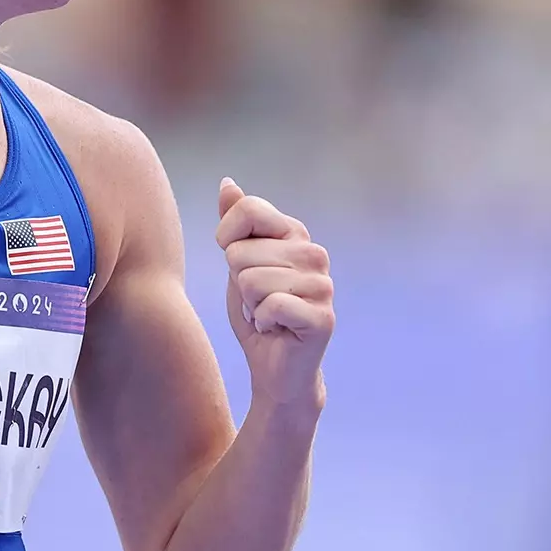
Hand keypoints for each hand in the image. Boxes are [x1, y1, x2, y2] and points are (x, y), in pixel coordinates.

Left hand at [216, 178, 334, 408]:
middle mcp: (314, 253)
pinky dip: (262, 323)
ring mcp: (323, 285)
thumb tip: (227, 183)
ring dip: (250, 305)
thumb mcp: (237, 264)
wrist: (274, 367)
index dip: (227, 240)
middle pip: (240, 251)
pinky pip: (270, 306)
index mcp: (294, 233)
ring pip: (251, 280)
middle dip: (238, 282)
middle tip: (258, 300)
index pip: (247, 209)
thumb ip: (234, 224)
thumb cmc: (256, 312)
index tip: (238, 265)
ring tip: (267, 314)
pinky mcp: (323, 317)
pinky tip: (276, 329)